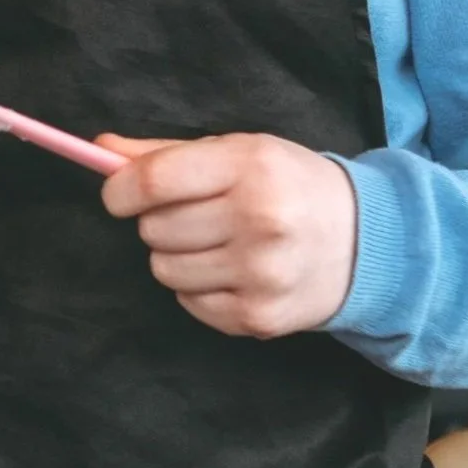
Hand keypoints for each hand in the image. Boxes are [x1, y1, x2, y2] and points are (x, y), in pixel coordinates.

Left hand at [97, 133, 358, 339]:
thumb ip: (166, 153)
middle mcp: (259, 219)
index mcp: (251, 166)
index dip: (120, 191)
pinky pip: (188, 303)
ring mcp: (260, 274)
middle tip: (198, 215)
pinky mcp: (258, 317)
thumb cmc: (289, 185)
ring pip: (163, 269)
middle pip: (154, 229)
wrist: (366, 242)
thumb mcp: (238, 151)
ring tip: (219, 243)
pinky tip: (234, 272)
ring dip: (178, 257)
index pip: (153, 182)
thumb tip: (100, 149)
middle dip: (160, 221)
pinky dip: (199, 289)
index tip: (119, 196)